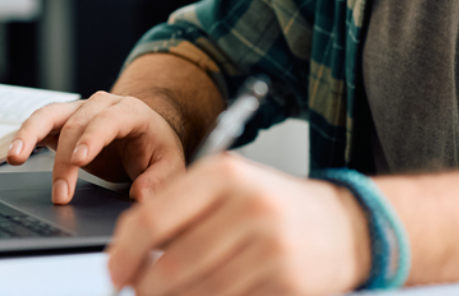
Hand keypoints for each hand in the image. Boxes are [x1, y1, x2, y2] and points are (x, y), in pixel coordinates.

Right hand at [6, 91, 187, 203]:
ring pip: (50, 115)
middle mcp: (102, 104)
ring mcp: (80, 110)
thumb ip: (159, 180)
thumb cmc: (156, 149)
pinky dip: (25, 136)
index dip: (92, 137)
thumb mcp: (170, 165)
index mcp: (131, 111)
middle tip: (61, 195)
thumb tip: (141, 195)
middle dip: (64, 161)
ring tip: (16, 157)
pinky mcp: (63, 121)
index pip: (108, 120)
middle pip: (76, 124)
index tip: (79, 160)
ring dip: (31, 135)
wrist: (146, 135)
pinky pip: (40, 124)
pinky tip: (14, 154)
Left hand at [107, 154, 371, 295]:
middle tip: (138, 291)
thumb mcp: (229, 188)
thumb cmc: (275, 207)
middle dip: (144, 288)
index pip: (152, 219)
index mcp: (225, 174)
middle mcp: (250, 207)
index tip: (114, 271)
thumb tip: (127, 249)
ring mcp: (272, 248)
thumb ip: (179, 208)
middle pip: (170, 265)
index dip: (123, 253)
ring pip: (197, 293)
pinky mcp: (288, 283)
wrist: (344, 227)